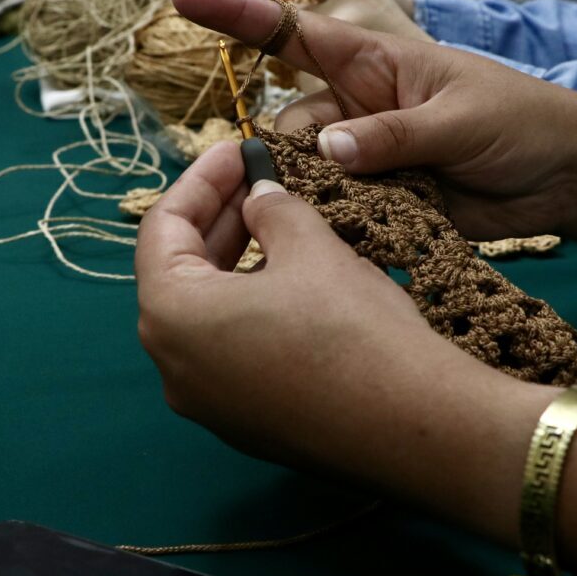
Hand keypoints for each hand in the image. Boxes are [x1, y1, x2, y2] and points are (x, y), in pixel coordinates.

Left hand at [136, 141, 495, 475]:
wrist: (414, 426)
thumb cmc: (353, 329)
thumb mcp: (309, 246)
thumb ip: (270, 210)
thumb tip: (258, 198)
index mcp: (171, 316)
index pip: (162, 228)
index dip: (202, 179)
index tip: (238, 149)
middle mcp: (174, 367)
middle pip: (179, 272)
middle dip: (220, 218)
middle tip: (259, 177)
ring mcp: (208, 402)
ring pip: (207, 314)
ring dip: (237, 261)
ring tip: (278, 220)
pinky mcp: (246, 423)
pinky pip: (233, 351)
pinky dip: (251, 306)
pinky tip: (293, 278)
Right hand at [171, 0, 576, 294]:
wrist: (563, 178)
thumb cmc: (518, 121)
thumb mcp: (459, 118)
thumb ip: (391, 135)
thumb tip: (327, 150)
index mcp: (371, 63)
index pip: (290, 32)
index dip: (236, 12)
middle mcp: (356, 107)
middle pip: (289, 129)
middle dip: (294, 155)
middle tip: (346, 174)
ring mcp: (365, 156)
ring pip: (306, 177)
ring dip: (322, 196)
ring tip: (374, 204)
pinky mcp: (379, 200)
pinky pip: (335, 211)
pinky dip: (338, 223)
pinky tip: (360, 230)